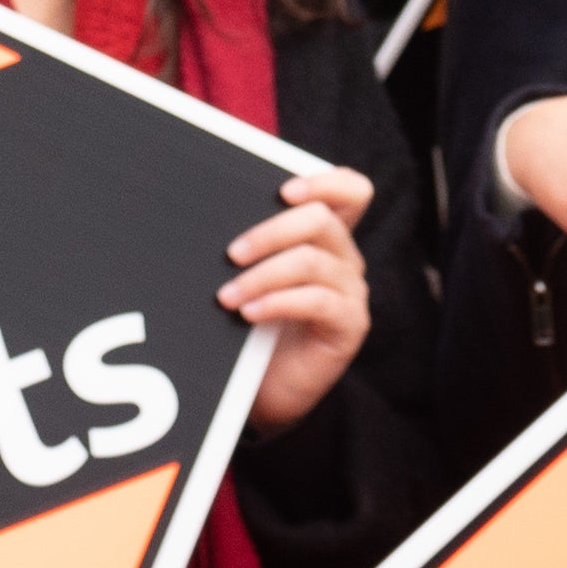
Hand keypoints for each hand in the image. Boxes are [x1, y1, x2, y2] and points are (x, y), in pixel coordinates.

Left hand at [220, 166, 374, 435]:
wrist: (262, 386)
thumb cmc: (251, 322)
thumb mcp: (250, 273)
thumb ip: (248, 239)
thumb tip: (215, 201)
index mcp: (325, 236)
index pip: (351, 191)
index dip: (326, 181)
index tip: (285, 190)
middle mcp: (345, 258)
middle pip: (321, 220)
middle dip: (270, 231)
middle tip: (231, 253)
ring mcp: (350, 292)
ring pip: (312, 261)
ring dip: (261, 275)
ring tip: (226, 296)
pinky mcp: (349, 325)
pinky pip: (317, 301)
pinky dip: (277, 302)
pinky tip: (248, 313)